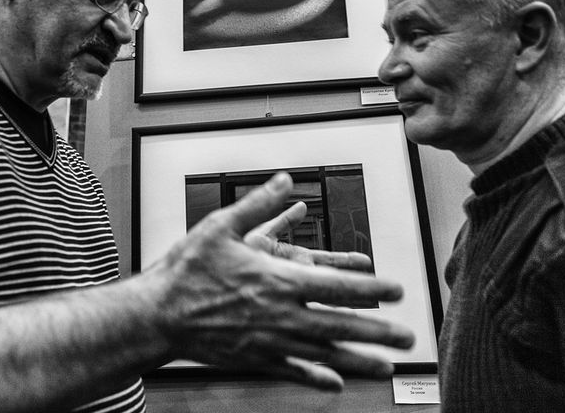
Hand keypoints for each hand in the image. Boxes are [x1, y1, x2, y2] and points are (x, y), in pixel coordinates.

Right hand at [147, 173, 413, 389]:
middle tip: (407, 337)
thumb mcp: (222, 226)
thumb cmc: (187, 270)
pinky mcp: (254, 359)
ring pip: (324, 354)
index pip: (337, 287)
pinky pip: (293, 371)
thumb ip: (258, 204)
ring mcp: (269, 341)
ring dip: (359, 360)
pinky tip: (337, 384)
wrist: (157, 315)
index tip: (397, 290)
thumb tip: (284, 181)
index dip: (373, 290)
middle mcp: (280, 315)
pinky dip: (318, 378)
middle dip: (379, 332)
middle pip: (340, 325)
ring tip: (386, 366)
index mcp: (277, 280)